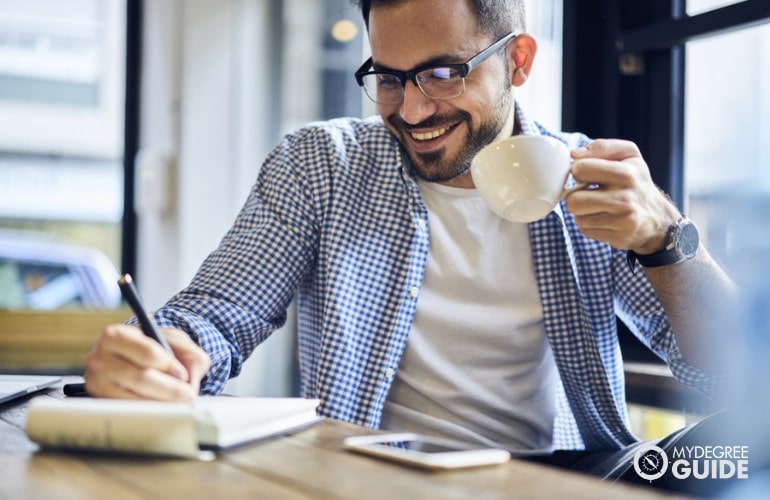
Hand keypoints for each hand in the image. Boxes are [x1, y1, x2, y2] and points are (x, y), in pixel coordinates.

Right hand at [84, 324, 211, 401]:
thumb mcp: (173, 340)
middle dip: (169, 389)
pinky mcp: (99, 401)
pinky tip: (163, 410)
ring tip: (180, 404)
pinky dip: (148, 412)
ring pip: (134, 398)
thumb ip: (188, 353)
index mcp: (116, 335)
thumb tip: (190, 379)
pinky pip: (127, 410)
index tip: (184, 376)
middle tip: (190, 397)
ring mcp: (97, 382)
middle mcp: (99, 358)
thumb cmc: (153, 346)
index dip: (169, 366)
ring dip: (161, 403)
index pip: (148, 354)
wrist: (128, 357)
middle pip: (141, 378)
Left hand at [566, 139, 680, 252]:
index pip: (580, 170)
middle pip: (573, 200)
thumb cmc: (636, 181)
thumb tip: (574, 155)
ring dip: (583, 212)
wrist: (657, 217)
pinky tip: (604, 219)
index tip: (586, 175)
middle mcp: (625, 198)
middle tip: (589, 194)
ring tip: (599, 207)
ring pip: (577, 217)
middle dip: (575, 197)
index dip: (578, 172)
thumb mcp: (628, 155)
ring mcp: (623, 220)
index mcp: (627, 173)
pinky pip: (585, 230)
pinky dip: (590, 225)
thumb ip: (602, 147)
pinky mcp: (618, 237)